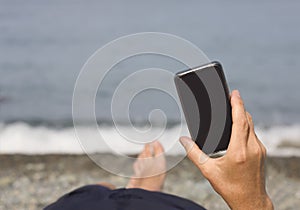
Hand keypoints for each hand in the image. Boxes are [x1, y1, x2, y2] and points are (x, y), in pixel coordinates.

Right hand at [180, 90, 272, 209]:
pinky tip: (239, 126)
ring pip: (253, 126)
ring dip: (244, 115)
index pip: (240, 120)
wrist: (250, 201)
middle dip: (239, 106)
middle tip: (232, 97)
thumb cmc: (230, 187)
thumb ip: (194, 154)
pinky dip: (247, 126)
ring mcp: (260, 150)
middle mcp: (252, 148)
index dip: (237, 104)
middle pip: (247, 119)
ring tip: (234, 108)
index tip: (234, 93)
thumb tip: (183, 140)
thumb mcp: (208, 171)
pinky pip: (254, 133)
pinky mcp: (262, 153)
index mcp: (239, 151)